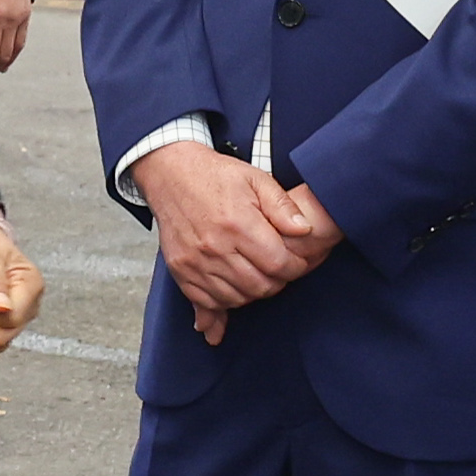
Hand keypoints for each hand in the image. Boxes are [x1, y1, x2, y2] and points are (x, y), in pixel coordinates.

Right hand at [139, 140, 336, 341]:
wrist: (170, 174)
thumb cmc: (215, 176)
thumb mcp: (257, 179)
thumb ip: (283, 206)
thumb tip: (305, 230)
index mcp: (238, 223)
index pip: (278, 264)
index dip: (295, 268)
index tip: (297, 262)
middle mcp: (214, 247)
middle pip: (259, 287)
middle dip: (277, 282)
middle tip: (278, 269)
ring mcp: (194, 263)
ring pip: (237, 299)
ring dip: (253, 292)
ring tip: (257, 274)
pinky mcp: (181, 271)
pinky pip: (209, 302)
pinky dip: (226, 301)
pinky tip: (234, 288)